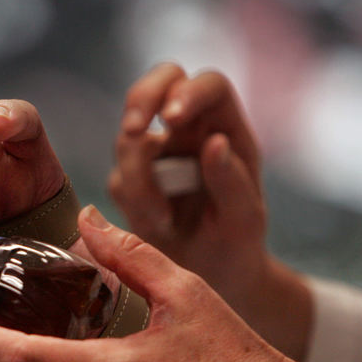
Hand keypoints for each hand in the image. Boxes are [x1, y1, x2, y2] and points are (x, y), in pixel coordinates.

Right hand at [108, 63, 266, 301]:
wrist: (212, 280)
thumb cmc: (237, 245)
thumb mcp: (245, 220)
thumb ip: (233, 182)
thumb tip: (214, 142)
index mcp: (226, 128)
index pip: (208, 85)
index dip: (187, 92)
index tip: (171, 120)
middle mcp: (190, 131)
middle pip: (160, 81)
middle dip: (140, 100)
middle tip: (134, 131)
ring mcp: (157, 153)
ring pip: (128, 137)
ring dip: (137, 175)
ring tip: (161, 217)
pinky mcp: (131, 179)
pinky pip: (117, 177)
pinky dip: (131, 200)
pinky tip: (157, 224)